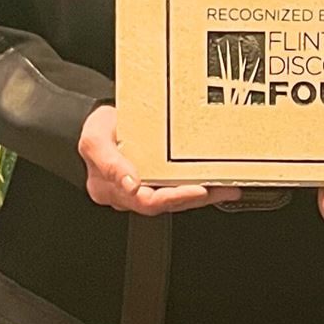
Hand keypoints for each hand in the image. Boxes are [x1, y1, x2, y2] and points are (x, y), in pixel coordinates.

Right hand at [77, 104, 223, 213]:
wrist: (96, 120)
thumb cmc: (95, 130)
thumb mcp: (95, 141)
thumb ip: (110, 164)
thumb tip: (132, 185)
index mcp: (113, 190)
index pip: (147, 201)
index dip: (174, 198)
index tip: (197, 190)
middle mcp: (130, 194)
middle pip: (167, 203)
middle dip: (197, 198)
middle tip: (223, 189)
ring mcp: (144, 187)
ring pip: (176, 197)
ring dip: (204, 194)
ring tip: (228, 188)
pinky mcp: (156, 177)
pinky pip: (177, 185)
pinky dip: (197, 184)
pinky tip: (216, 181)